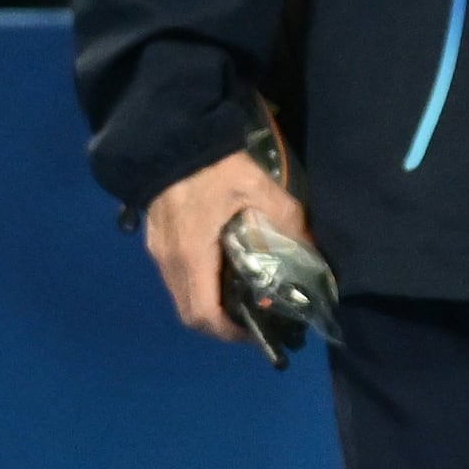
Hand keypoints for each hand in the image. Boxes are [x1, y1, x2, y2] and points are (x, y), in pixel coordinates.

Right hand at [142, 149, 309, 340]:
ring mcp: (158, 252)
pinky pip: (175, 278)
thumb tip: (312, 251)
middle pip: (189, 314)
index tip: (255, 331)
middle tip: (252, 318)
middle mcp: (169, 262)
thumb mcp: (259, 188)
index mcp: (192, 256)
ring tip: (240, 297)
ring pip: (180, 297)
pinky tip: (221, 270)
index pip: (203, 315)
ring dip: (208, 306)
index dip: (229, 332)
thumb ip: (287, 221)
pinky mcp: (155, 241)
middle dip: (221, 324)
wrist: (171, 136)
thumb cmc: (214, 166)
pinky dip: (198, 287)